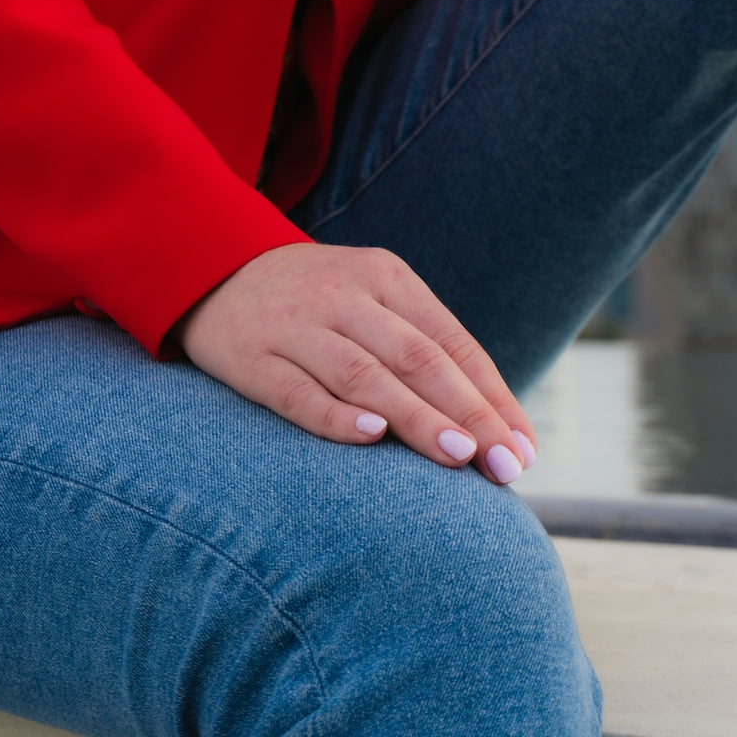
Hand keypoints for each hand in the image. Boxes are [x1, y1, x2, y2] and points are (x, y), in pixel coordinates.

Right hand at [169, 244, 537, 483]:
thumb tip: (494, 424)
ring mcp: (295, 325)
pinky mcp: (251, 357)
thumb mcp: (372, 299)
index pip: (452, 342)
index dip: (492, 397)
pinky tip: (370, 436)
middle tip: (503, 466)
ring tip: (456, 455)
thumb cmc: (316, 303)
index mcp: (386, 277)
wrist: (213, 270)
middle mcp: (344, 296)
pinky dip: (334, 415)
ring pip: (365, 374)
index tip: (523, 450)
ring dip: (414, 416)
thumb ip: (423, 348)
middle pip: (417, 358)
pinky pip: (297, 391)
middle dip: (468, 414)